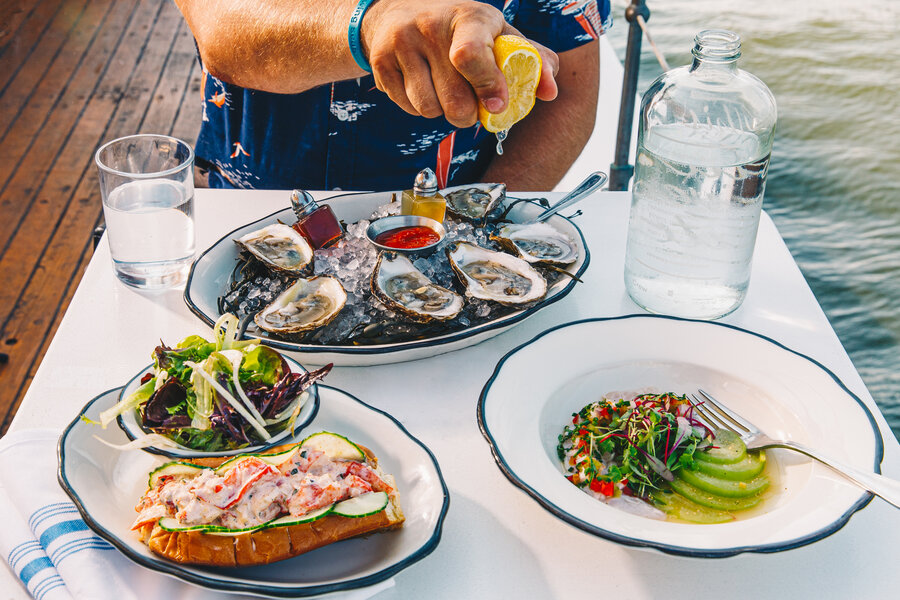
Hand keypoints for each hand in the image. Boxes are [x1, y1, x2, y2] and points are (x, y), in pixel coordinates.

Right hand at [361, 0, 558, 127]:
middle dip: (468, 114)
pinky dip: (421, 108)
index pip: (471, 56)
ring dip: (443, 111)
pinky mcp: (381, 62)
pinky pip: (408, 108)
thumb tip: (551, 91)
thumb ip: (531, 60)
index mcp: (467, 16)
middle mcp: (430, 26)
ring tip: (446, 92)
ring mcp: (401, 44)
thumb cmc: (461, 28)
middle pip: (454, 99)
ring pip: (429, 109)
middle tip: (472, 106)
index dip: (488, 86)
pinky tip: (425, 87)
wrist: (398, 10)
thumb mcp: (498, 34)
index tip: (497, 105)